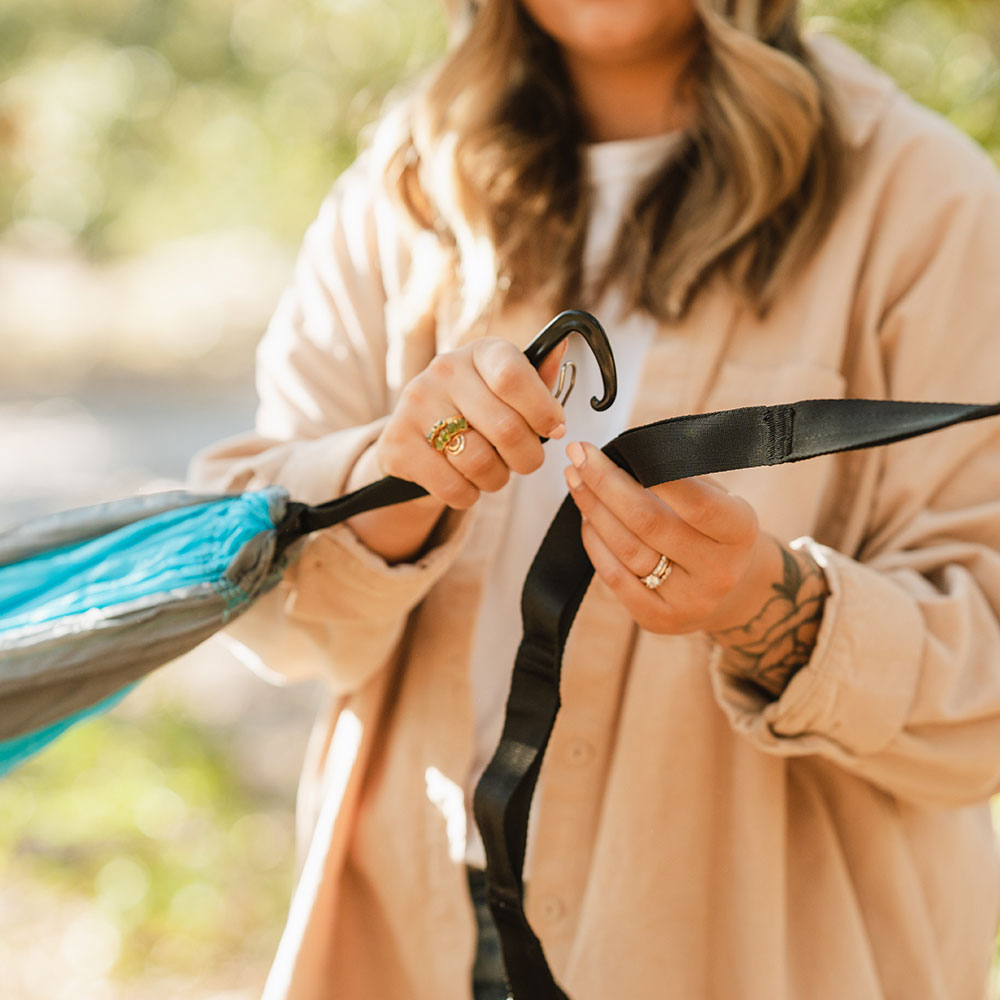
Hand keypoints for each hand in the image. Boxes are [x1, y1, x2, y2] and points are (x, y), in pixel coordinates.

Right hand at [345, 338, 566, 561]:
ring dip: (496, 479)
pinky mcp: (397, 444)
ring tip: (493, 472)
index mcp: (479, 353)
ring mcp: (415, 405)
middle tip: (525, 461)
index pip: (513, 377)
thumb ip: (536, 380)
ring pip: (479, 462)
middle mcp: (443, 371)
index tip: (555, 429)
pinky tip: (465, 482)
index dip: (542, 411)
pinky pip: (452, 486)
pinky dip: (468, 495)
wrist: (416, 439)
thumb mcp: (507, 392)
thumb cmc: (476, 413)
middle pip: (505, 428)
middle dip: (527, 457)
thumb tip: (562, 346)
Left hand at [563, 441, 826, 695]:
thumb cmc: (714, 528)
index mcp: (740, 532)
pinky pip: (615, 578)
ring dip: (594, 510)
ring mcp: (689, 601)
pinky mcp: (660, 620)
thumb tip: (623, 454)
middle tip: (578, 454)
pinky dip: (595, 544)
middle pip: (649, 522)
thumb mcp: (717, 498)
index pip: (697, 502)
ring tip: (576, 480)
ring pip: (627, 549)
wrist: (732, 590)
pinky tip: (586, 519)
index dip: (654, 473)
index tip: (610, 448)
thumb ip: (680, 478)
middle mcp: (719, 571)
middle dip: (606, 484)